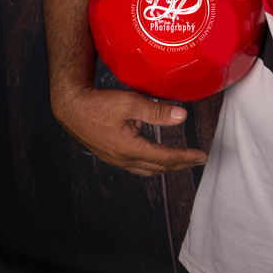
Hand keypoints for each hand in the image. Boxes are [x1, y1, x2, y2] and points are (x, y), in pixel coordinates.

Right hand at [52, 84, 207, 175]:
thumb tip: (182, 116)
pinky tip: (158, 157)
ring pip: (147, 169)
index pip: (164, 158)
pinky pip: (136, 166)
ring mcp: (116, 159)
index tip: (201, 156)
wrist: (71, 108)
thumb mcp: (131, 104)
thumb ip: (157, 112)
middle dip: (180, 164)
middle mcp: (122, 159)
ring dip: (167, 166)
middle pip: (158, 167)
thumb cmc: (99, 104)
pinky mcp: (111, 155)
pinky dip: (152, 164)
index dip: (185, 158)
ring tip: (183, 161)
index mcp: (129, 149)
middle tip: (198, 160)